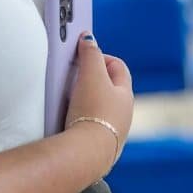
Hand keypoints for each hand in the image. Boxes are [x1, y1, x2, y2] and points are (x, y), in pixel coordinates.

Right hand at [64, 34, 133, 170]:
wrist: (86, 154)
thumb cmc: (92, 112)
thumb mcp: (91, 74)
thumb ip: (90, 53)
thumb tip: (89, 38)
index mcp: (126, 96)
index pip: (117, 66)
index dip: (100, 56)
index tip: (83, 55)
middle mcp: (123, 114)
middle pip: (108, 87)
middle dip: (91, 78)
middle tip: (73, 75)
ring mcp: (111, 131)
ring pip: (98, 107)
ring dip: (84, 99)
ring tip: (67, 98)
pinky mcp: (98, 146)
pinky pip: (89, 125)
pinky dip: (79, 118)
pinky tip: (67, 120)